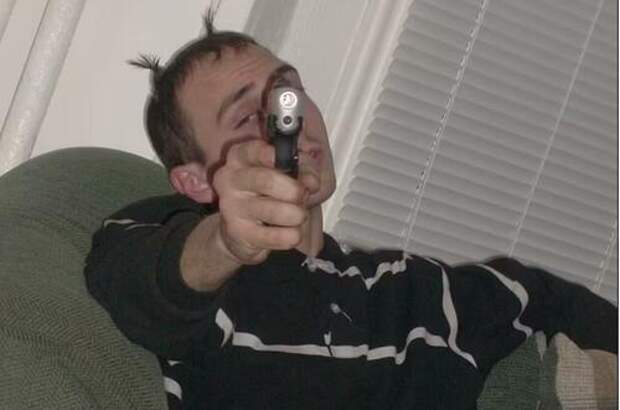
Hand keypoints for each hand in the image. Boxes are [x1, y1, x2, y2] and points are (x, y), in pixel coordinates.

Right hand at [212, 139, 318, 264]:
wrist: (244, 231)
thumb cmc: (268, 194)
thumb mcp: (286, 174)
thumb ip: (302, 170)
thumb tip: (312, 181)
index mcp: (240, 157)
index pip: (256, 150)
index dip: (278, 157)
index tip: (296, 165)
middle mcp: (229, 179)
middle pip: (267, 181)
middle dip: (295, 190)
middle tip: (304, 196)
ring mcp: (231, 207)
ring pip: (275, 211)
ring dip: (297, 215)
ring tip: (298, 216)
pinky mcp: (238, 233)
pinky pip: (276, 236)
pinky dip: (292, 235)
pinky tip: (291, 232)